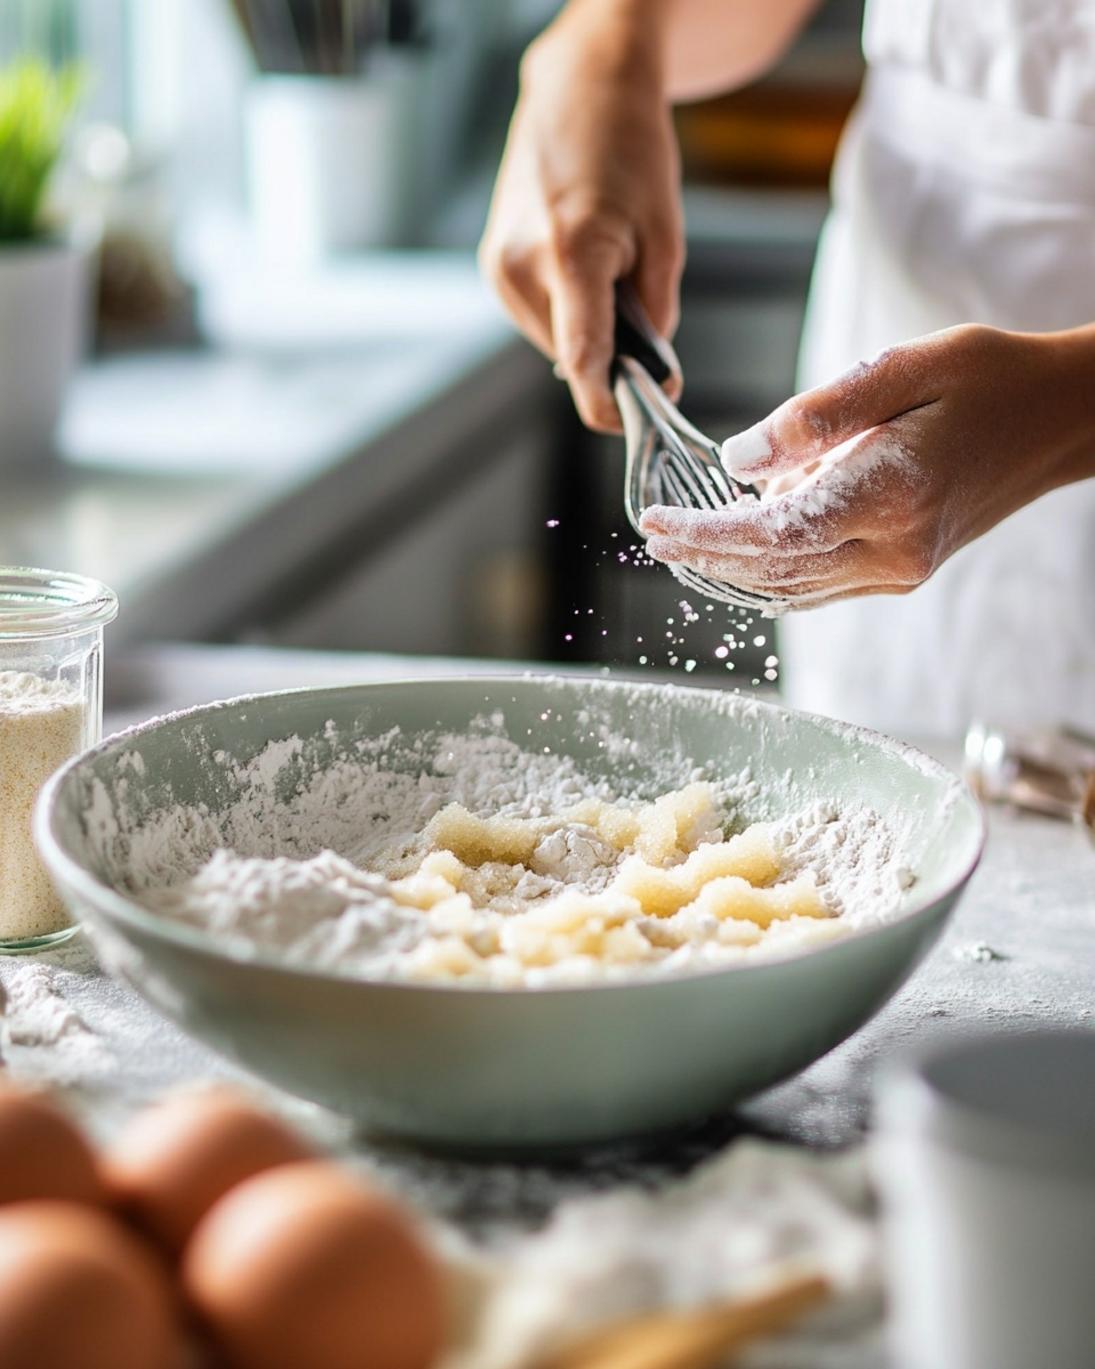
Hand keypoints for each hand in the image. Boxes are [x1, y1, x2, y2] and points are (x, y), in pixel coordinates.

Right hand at [478, 1, 683, 430]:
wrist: (577, 90)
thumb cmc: (629, 149)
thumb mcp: (666, 234)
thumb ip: (657, 312)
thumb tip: (649, 372)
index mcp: (570, 253)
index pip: (583, 359)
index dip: (608, 405)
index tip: (632, 425)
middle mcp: (520, 266)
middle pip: (571, 355)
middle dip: (610, 356)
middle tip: (642, 318)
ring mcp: (499, 268)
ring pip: (553, 339)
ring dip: (587, 330)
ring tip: (609, 273)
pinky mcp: (492, 266)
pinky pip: (538, 316)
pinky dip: (567, 310)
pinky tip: (582, 267)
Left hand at [640, 324, 1094, 606]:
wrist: (1060, 419)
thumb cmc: (988, 379)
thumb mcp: (903, 367)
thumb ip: (817, 416)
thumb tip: (738, 459)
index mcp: (892, 494)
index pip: (775, 533)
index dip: (708, 534)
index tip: (656, 522)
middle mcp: (895, 548)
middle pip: (774, 569)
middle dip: (705, 555)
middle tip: (651, 535)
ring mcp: (900, 568)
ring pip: (793, 586)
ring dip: (730, 570)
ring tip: (679, 545)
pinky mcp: (902, 570)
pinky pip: (819, 585)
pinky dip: (770, 574)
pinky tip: (737, 556)